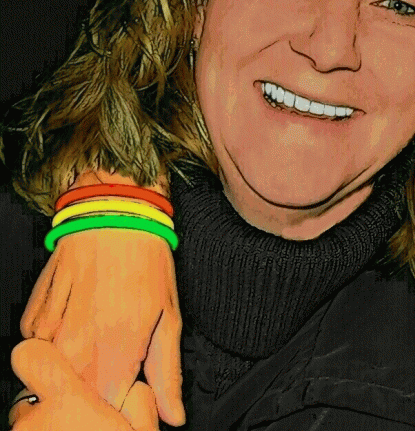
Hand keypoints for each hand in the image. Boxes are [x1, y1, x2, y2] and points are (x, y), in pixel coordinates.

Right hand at [21, 228, 184, 425]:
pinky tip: (77, 317)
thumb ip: (167, 374)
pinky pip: (39, 347)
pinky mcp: (33, 317)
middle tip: (114, 365)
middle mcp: (77, 348)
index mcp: (116, 353)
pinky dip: (56, 341)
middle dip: (94, 391)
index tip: (128, 400)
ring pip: (54, 374)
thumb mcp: (170, 317)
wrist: (113, 213)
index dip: (117, 412)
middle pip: (75, 397)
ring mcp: (50, 333)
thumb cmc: (147, 262)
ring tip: (96, 333)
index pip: (106, 413)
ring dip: (73, 366)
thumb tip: (172, 417)